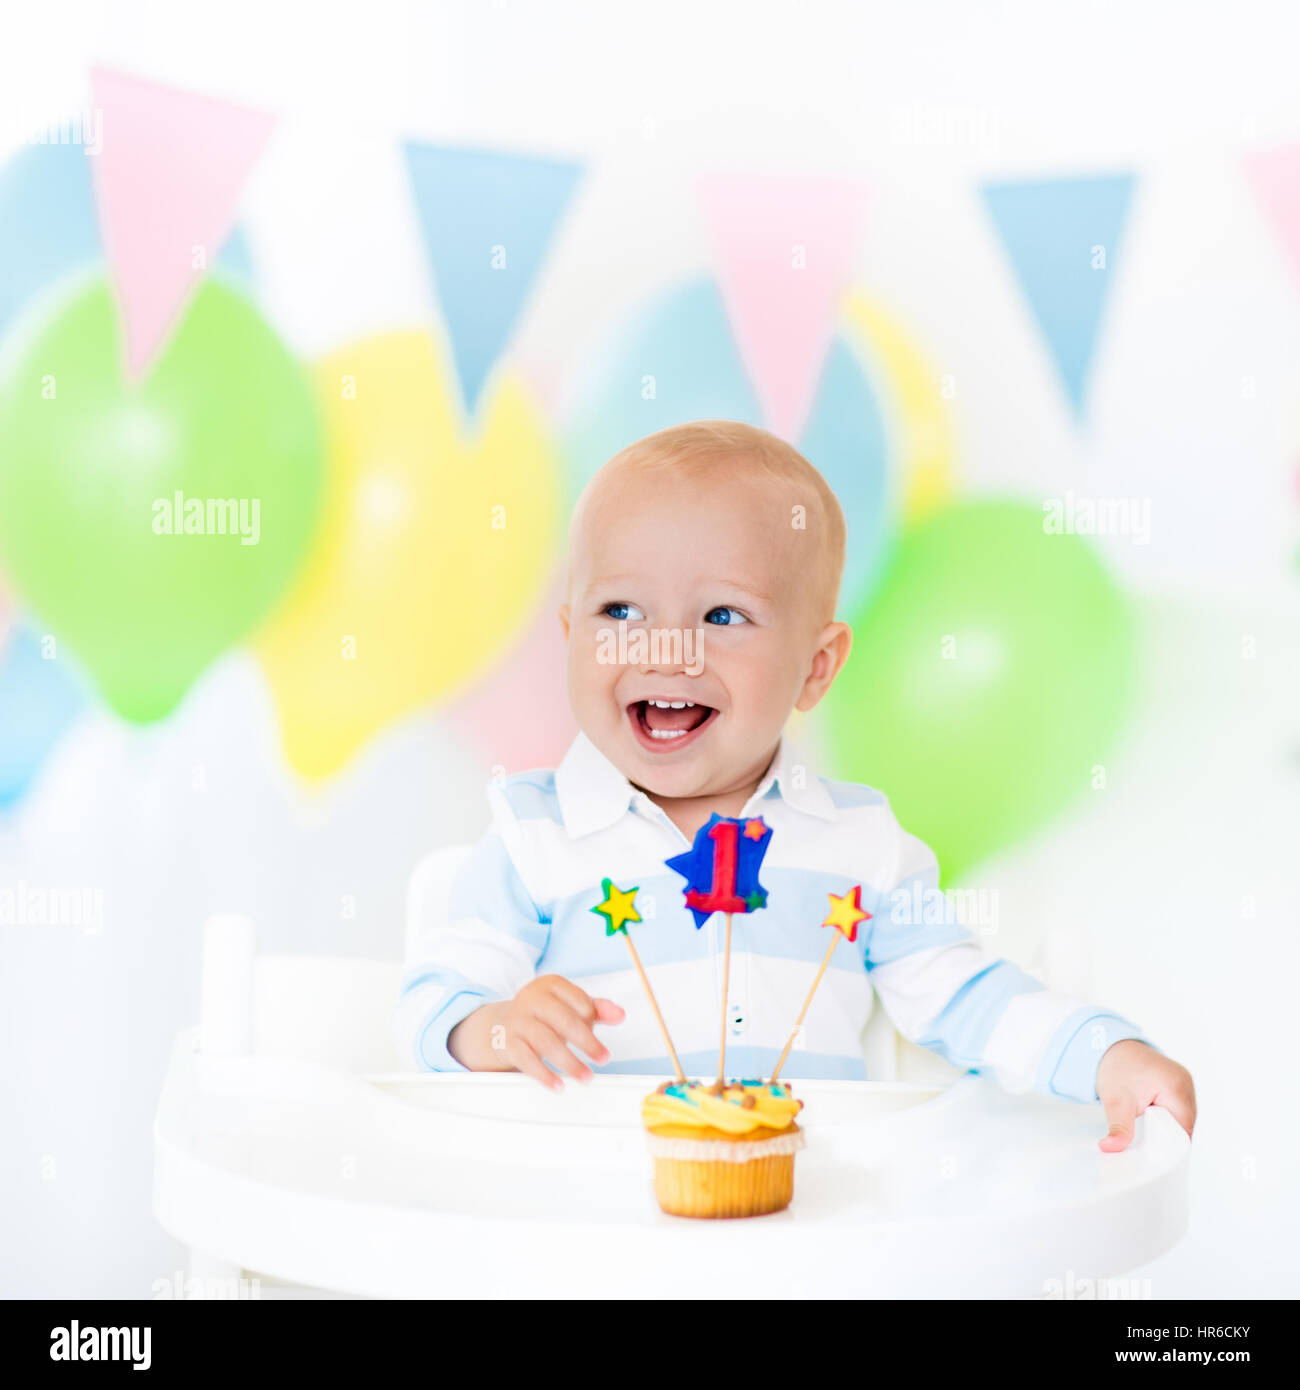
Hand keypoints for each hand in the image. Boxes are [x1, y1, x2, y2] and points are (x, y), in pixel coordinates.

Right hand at [493, 975, 624, 1090]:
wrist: (504, 1024)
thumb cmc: (545, 1014)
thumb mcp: (570, 1005)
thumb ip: (597, 1009)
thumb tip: (620, 1015)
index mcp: (551, 985)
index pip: (579, 1000)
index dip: (592, 1018)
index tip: (597, 1033)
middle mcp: (532, 999)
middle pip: (564, 1021)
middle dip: (587, 1042)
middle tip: (603, 1058)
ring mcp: (518, 1020)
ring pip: (546, 1042)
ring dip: (569, 1063)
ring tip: (585, 1076)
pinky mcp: (508, 1042)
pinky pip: (527, 1060)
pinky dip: (544, 1075)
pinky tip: (558, 1085)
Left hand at [1095, 1039, 1194, 1152]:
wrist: (1112, 1046)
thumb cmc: (1116, 1067)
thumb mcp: (1115, 1100)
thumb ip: (1118, 1127)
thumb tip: (1111, 1148)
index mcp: (1177, 1087)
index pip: (1183, 1132)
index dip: (1170, 1149)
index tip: (1155, 1160)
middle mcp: (1186, 1085)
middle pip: (1184, 1127)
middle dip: (1166, 1140)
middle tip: (1147, 1150)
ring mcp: (1185, 1085)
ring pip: (1181, 1121)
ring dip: (1166, 1130)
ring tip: (1147, 1136)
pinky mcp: (1179, 1087)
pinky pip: (1177, 1111)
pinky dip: (1166, 1120)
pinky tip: (1152, 1125)